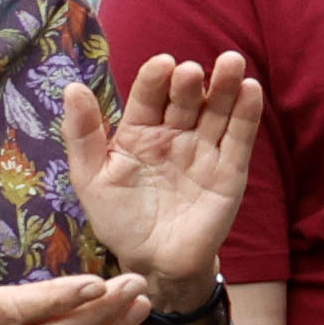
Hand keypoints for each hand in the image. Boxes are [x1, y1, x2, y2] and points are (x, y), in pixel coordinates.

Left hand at [67, 54, 267, 299]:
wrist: (155, 262)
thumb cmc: (119, 220)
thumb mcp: (90, 178)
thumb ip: (82, 135)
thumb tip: (72, 88)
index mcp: (139, 132)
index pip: (148, 97)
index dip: (155, 79)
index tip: (162, 63)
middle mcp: (174, 135)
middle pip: (185, 99)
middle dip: (190, 82)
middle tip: (192, 71)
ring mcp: (204, 151)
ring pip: (217, 111)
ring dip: (225, 86)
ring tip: (231, 62)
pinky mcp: (230, 170)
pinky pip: (239, 138)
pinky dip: (247, 114)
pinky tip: (250, 89)